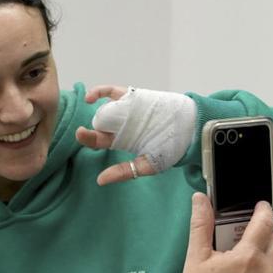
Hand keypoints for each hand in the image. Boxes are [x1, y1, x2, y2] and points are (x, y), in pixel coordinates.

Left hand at [74, 85, 196, 185]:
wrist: (191, 128)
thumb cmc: (172, 148)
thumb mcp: (148, 165)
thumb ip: (125, 172)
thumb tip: (100, 181)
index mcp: (123, 140)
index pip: (100, 141)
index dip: (89, 139)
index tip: (81, 137)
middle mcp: (122, 125)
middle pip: (99, 125)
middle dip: (88, 130)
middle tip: (81, 133)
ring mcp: (126, 110)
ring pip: (104, 108)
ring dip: (94, 111)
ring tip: (89, 114)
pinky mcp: (133, 97)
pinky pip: (112, 92)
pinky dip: (99, 92)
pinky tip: (89, 97)